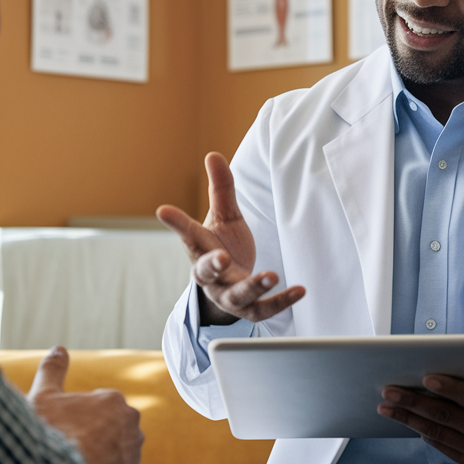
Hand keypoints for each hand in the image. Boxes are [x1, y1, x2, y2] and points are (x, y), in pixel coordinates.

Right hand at [28, 346, 143, 463]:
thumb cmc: (50, 433)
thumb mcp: (44, 396)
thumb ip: (53, 369)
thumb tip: (58, 348)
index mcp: (112, 399)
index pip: (97, 406)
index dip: (77, 418)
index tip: (65, 429)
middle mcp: (130, 420)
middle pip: (108, 426)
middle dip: (93, 434)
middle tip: (69, 445)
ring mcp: (133, 447)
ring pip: (114, 447)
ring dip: (100, 452)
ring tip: (77, 462)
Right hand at [157, 152, 304, 324]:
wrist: (231, 283)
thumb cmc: (224, 245)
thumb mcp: (225, 216)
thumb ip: (221, 189)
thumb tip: (213, 154)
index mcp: (200, 250)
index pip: (186, 233)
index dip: (175, 221)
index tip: (163, 210)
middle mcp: (210, 276)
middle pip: (206, 272)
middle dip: (213, 266)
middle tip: (222, 258)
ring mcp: (228, 295)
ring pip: (237, 296)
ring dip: (254, 286)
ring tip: (272, 275)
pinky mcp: (248, 308)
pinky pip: (264, 309)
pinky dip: (282, 301)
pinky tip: (300, 291)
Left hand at [377, 354, 463, 463]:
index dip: (450, 388)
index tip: (425, 377)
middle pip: (448, 416)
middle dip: (415, 402)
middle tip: (389, 390)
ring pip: (438, 433)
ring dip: (408, 418)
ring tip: (385, 406)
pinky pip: (440, 444)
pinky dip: (420, 430)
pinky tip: (404, 417)